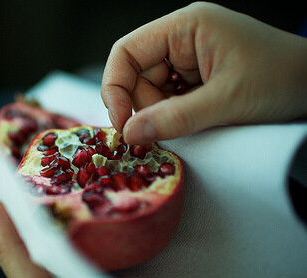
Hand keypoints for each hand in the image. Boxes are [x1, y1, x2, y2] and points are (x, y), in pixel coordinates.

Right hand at [101, 2, 306, 143]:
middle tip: (171, 128)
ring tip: (200, 119)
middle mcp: (182, 39)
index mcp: (185, 27)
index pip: (126, 53)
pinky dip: (176, 116)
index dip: (115, 88)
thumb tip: (130, 132)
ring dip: (165, 114)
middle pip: (136, 77)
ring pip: (151, 93)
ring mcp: (189, 58)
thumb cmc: (282, 78)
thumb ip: (175, 118)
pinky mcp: (196, 78)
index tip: (122, 124)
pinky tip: (201, 119)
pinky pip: (169, 101)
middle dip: (148, 107)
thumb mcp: (227, 101)